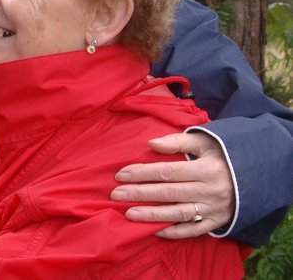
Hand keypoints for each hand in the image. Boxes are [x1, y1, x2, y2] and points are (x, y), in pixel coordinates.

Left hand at [110, 132, 235, 238]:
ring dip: (152, 215)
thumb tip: (152, 144)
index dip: (142, 174)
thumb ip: (178, 142)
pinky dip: (173, 232)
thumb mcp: (206, 142)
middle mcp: (210, 190)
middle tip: (116, 194)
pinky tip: (153, 230)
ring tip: (128, 214)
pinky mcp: (216, 222)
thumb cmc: (224, 155)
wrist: (258, 174)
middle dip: (140, 194)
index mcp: (207, 169)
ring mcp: (214, 209)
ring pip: (178, 214)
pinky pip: (192, 230)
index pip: (168, 172)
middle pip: (169, 193)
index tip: (121, 175)